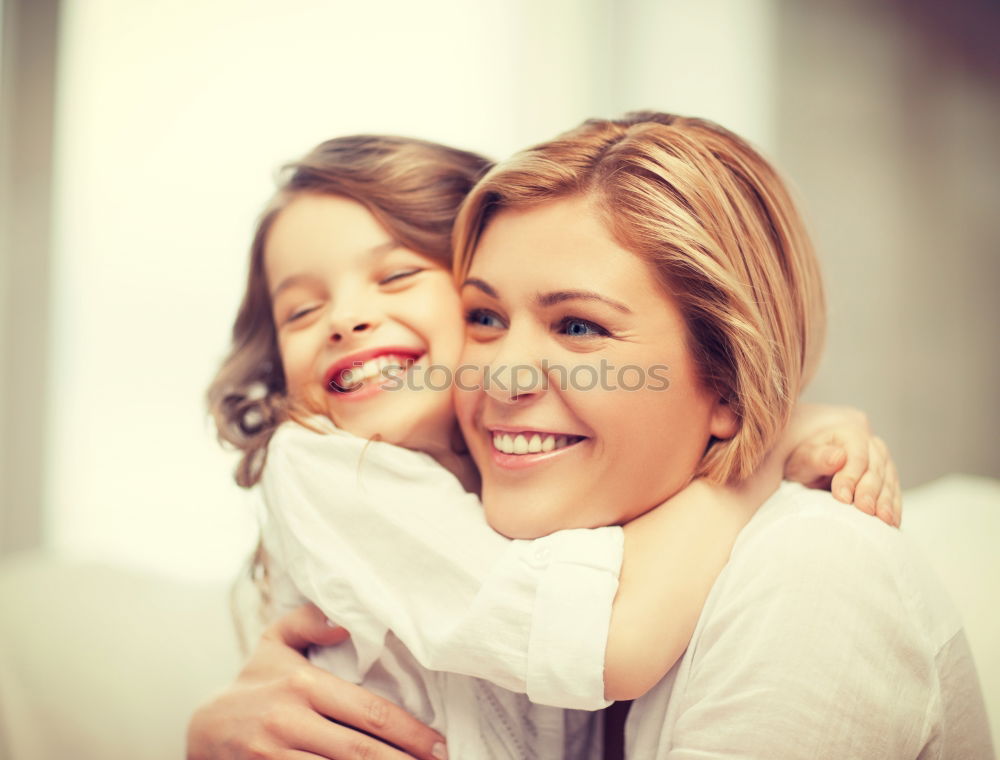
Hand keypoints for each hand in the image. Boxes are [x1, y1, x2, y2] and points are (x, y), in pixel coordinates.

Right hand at [186, 603, 447, 759]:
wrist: (201, 732)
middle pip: (360, 753)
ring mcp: (274, 756)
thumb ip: (308, 622)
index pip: (369, 712)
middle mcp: (289, 721)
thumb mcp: (275, 643)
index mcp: (303, 684)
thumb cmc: (252, 685)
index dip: (411, 732)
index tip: (440, 745)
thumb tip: (345, 619)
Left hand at [783, 406, 901, 526]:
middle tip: (865, 510)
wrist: (812, 463)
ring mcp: (882, 460)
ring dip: (887, 501)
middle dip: (870, 491)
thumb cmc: (805, 460)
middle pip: (875, 468)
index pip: (855, 456)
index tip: (842, 497)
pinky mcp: (888, 476)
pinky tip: (893, 521)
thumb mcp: (802, 458)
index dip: (851, 477)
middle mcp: (871, 444)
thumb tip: (838, 457)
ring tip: (884, 520)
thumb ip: (817, 457)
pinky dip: (893, 506)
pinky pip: (894, 490)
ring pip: (888, 480)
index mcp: (850, 432)